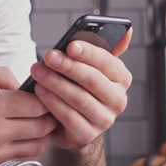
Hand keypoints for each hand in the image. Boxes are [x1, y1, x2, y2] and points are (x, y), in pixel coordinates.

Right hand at [0, 66, 57, 163]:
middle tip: (47, 107)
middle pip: (41, 125)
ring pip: (38, 144)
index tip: (42, 94)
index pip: (35, 104)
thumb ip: (1, 74)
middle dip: (48, 115)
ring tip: (38, 120)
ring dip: (44, 132)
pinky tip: (27, 134)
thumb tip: (21, 85)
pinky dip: (33, 145)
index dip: (44, 97)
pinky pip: (25, 156)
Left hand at [28, 28, 132, 149]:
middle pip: (92, 80)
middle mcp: (118, 100)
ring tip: (38, 72)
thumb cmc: (83, 87)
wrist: (75, 124)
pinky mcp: (87, 135)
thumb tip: (127, 30)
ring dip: (56, 83)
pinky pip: (68, 117)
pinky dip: (52, 102)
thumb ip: (106, 48)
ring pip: (79, 98)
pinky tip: (40, 92)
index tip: (69, 45)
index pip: (108, 62)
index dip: (88, 53)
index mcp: (122, 79)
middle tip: (48, 57)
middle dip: (68, 66)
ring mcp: (104, 120)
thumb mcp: (94, 68)